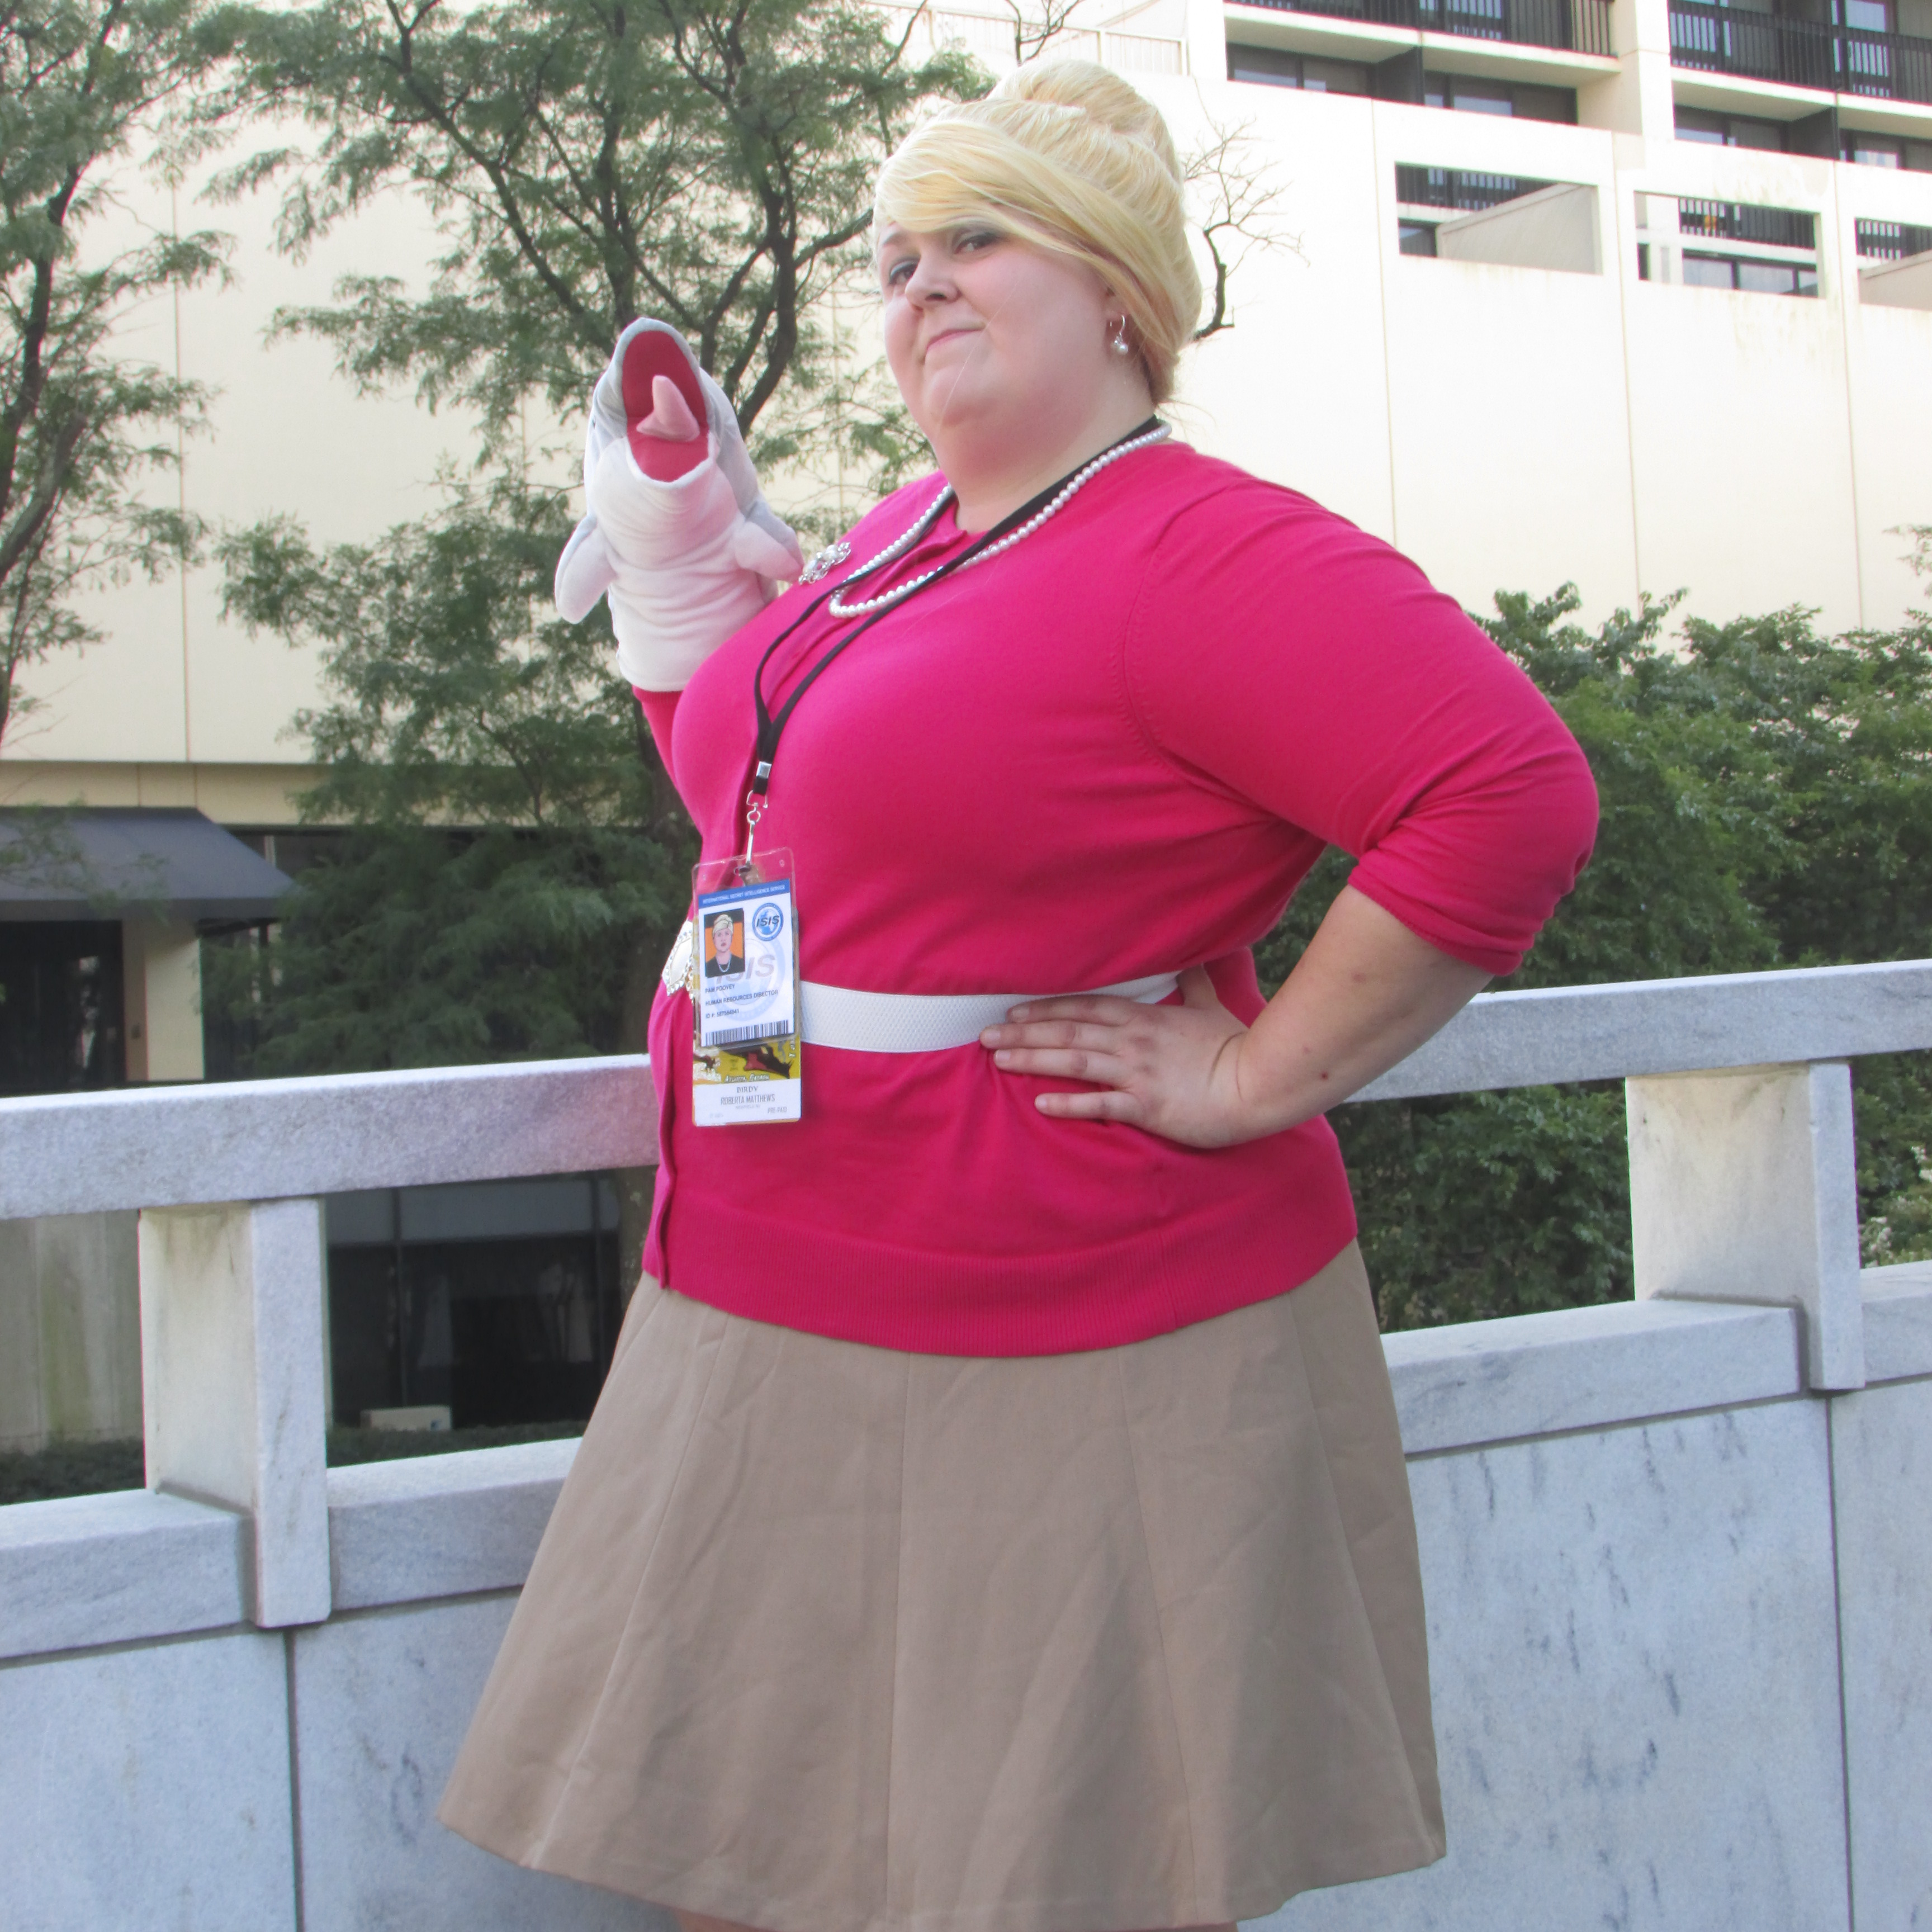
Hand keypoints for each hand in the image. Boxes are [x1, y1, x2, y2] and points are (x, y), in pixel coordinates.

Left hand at [980, 966, 1261, 1147]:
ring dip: (1034, 1058)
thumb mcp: (1210, 1007)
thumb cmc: (1233, 1046)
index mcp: (1143, 1018)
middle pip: (1068, 1032)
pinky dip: (1068, 1102)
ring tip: (998, 1060)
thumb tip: (1193, 956)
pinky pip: (1099, 1103)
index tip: (1013, 1012)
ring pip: (1075, 1061)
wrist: (1258, 1082)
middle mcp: (1133, 1041)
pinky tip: (1039, 1102)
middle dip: (1024, 1032)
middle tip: (985, 1036)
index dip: (1046, 1009)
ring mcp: (1137, 1072)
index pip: (1084, 1008)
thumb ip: (1194, 982)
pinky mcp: (1146, 1105)